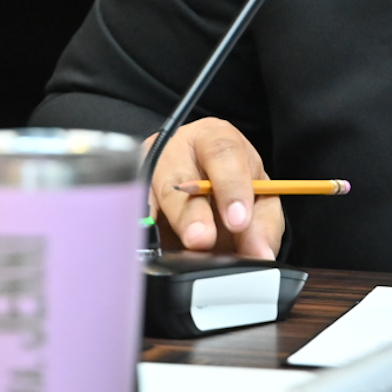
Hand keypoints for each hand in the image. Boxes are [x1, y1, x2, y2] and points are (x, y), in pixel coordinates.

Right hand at [146, 118, 284, 258]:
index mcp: (213, 137)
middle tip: (203, 240)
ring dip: (167, 230)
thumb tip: (260, 254)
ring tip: (184, 249)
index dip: (231, 186)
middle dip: (192, 213)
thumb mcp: (256, 193)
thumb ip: (262, 222)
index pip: (222, 153)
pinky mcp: (129, 200)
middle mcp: (175, 150)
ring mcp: (146, 174)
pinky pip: (134, 220)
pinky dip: (144, 238)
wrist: (195, 179)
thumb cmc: (228, 181)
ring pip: (151, 201)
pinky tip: (155, 250)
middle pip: (178, 179)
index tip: (239, 221)